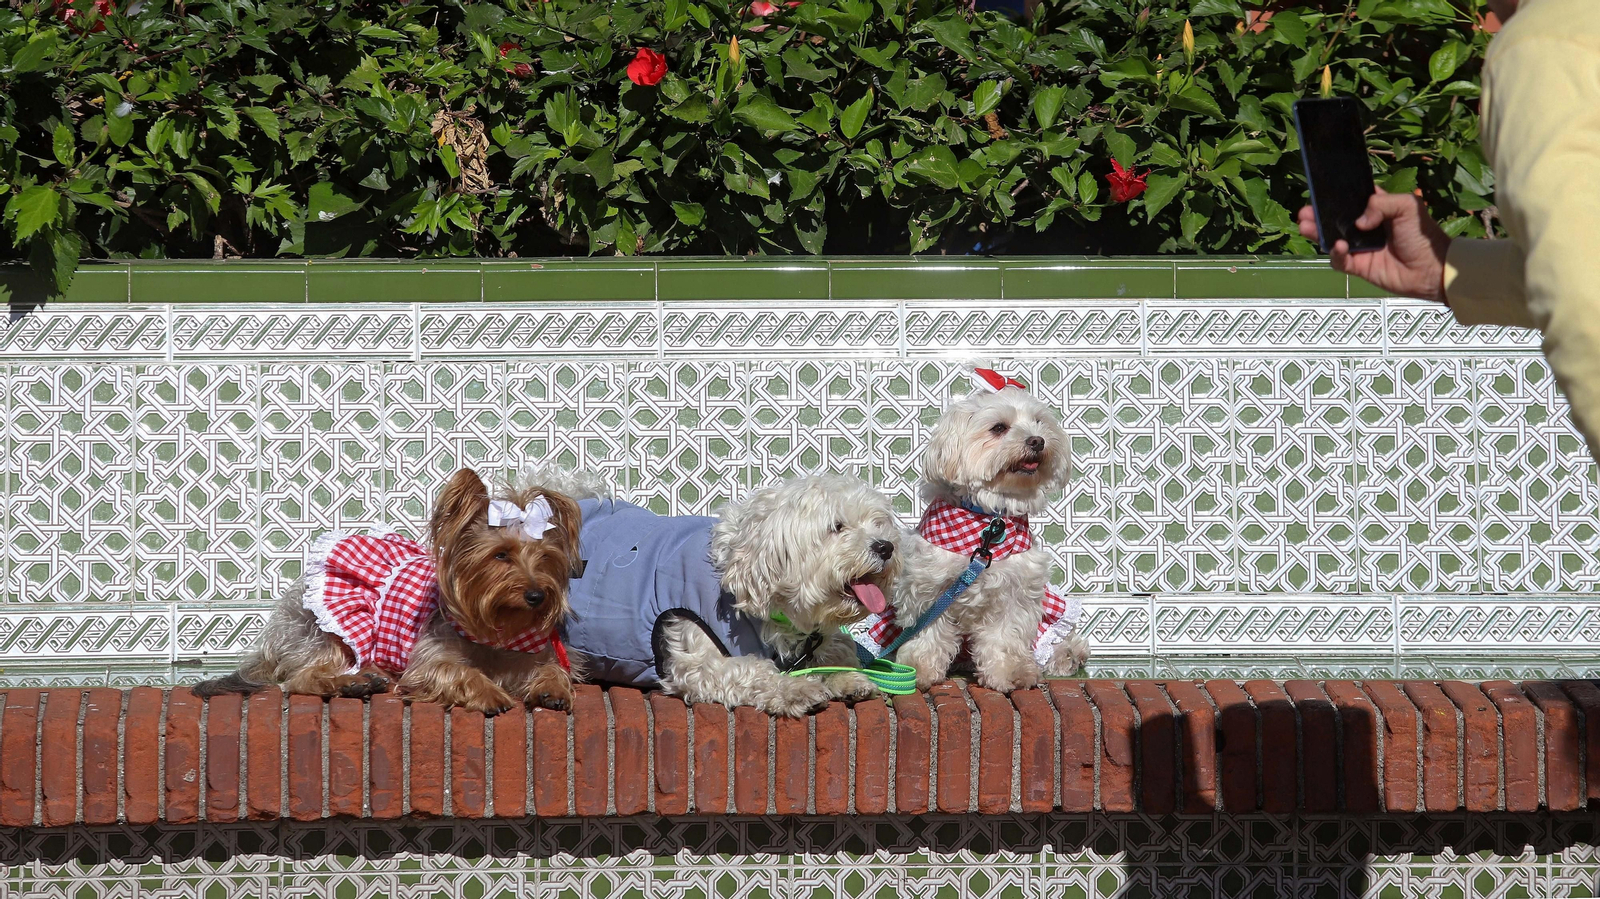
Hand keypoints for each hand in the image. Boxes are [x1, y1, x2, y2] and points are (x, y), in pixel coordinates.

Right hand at [1297, 189, 1452, 302]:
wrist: (1432, 269)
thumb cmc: (1422, 234)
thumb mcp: (1408, 207)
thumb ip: (1381, 204)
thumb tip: (1358, 222)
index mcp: (1377, 209)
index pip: (1352, 199)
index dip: (1336, 196)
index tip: (1320, 193)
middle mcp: (1366, 227)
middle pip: (1336, 219)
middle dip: (1318, 215)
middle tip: (1304, 212)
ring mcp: (1361, 247)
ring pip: (1332, 238)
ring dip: (1318, 233)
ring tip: (1306, 226)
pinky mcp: (1359, 266)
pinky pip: (1340, 260)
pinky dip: (1335, 254)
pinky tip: (1337, 247)